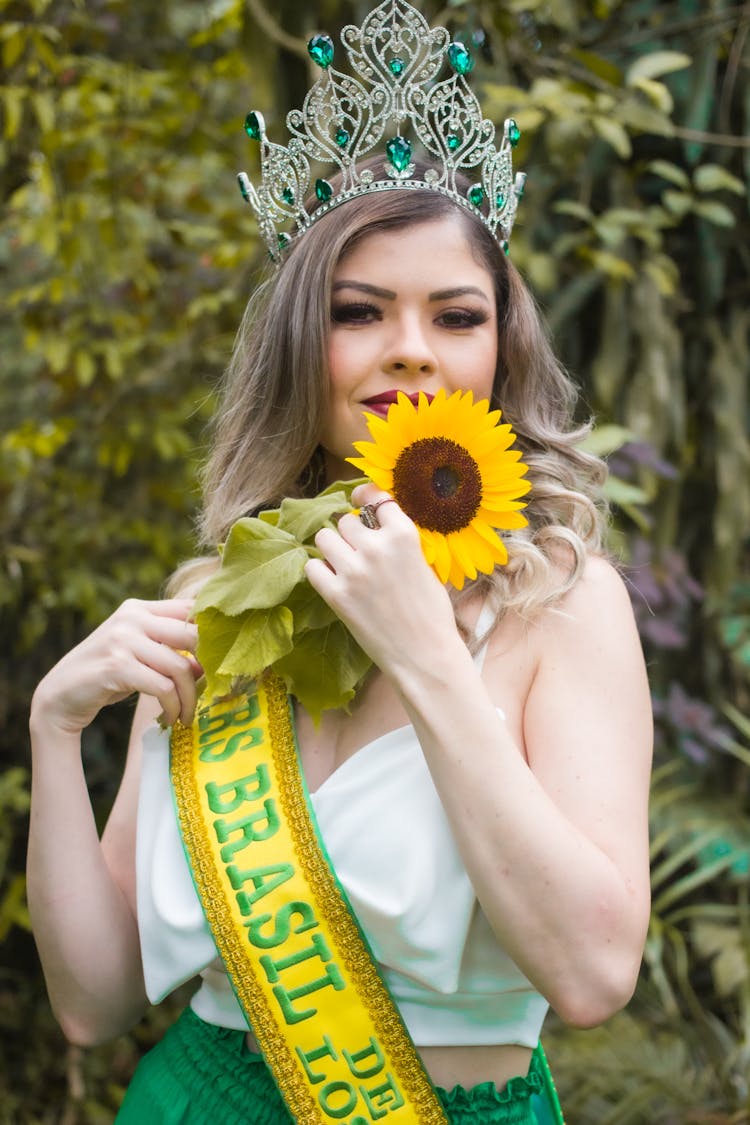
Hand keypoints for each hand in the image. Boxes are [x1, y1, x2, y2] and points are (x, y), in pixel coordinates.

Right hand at [30, 598, 200, 736]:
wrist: (61, 695)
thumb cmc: (108, 675)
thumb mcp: (138, 652)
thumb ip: (169, 648)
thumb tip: (211, 661)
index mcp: (140, 608)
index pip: (191, 608)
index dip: (214, 633)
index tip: (222, 661)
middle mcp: (132, 617)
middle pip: (193, 635)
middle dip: (209, 667)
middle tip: (212, 691)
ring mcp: (122, 640)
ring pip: (180, 667)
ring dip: (189, 697)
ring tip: (188, 714)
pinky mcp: (116, 666)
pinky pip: (162, 687)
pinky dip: (172, 706)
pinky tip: (171, 717)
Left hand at [305, 484, 456, 674]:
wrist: (424, 655)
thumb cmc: (432, 614)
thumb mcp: (425, 566)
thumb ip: (400, 543)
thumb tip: (378, 527)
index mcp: (404, 535)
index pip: (375, 498)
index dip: (364, 497)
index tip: (358, 500)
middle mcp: (376, 547)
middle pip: (345, 521)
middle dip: (350, 534)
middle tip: (357, 551)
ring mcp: (353, 570)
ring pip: (324, 537)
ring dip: (332, 548)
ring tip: (342, 564)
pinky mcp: (336, 595)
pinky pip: (312, 566)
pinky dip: (320, 571)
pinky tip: (332, 581)